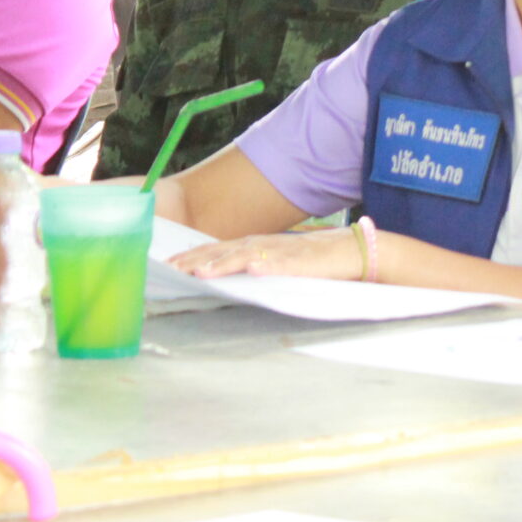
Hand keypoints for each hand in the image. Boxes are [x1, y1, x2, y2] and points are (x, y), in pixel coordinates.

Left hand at [169, 227, 364, 281]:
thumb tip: (228, 276)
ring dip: (222, 263)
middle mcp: (263, 245)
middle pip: (223, 251)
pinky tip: (253, 270)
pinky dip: (266, 265)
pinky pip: (282, 263)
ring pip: (246, 256)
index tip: (169, 265)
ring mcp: (281, 252)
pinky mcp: (302, 262)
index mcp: (256, 245)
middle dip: (195, 260)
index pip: (216, 250)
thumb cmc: (314, 260)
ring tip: (201, 272)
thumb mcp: (276, 262)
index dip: (192, 257)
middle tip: (170, 270)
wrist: (352, 251)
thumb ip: (254, 264)